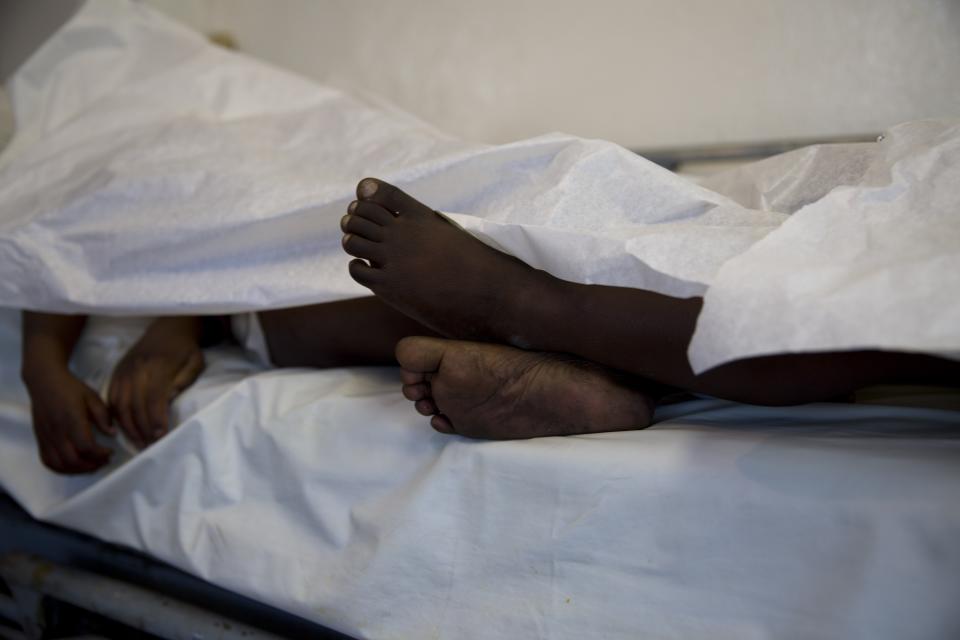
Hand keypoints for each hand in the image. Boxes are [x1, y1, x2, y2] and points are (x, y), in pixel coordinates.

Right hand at [24, 367, 114, 473]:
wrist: (45, 381)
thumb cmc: (71, 388)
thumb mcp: (93, 397)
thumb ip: (103, 416)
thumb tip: (112, 433)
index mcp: (72, 419)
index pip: (86, 446)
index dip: (100, 454)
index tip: (110, 451)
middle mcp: (57, 431)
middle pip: (73, 459)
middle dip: (92, 465)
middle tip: (104, 460)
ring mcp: (46, 437)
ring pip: (59, 464)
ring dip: (78, 470)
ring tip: (92, 465)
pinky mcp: (40, 439)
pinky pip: (48, 462)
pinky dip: (61, 469)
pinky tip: (74, 465)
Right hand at [108, 317, 204, 448]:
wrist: (167, 329)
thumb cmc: (185, 349)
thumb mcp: (194, 362)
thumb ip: (183, 381)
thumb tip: (169, 400)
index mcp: (157, 366)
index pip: (154, 398)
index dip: (156, 420)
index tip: (161, 436)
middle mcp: (136, 369)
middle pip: (134, 405)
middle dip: (142, 429)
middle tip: (150, 446)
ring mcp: (123, 371)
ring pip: (119, 405)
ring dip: (128, 427)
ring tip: (139, 442)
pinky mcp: (116, 374)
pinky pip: (111, 399)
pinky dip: (116, 417)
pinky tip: (126, 429)